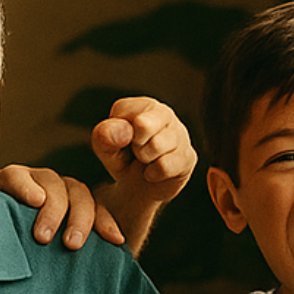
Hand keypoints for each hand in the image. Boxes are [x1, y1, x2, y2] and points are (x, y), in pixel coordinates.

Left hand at [0, 166, 123, 247]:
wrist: (23, 284)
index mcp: (8, 190)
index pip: (15, 176)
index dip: (24, 185)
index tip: (34, 201)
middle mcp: (38, 187)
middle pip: (51, 183)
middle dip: (52, 208)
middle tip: (43, 238)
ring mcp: (64, 198)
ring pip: (78, 193)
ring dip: (79, 217)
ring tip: (73, 245)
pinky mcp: (87, 214)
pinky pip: (101, 211)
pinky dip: (107, 224)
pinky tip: (115, 240)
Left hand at [91, 98, 196, 249]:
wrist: (137, 189)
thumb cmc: (123, 159)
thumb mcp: (105, 147)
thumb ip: (105, 135)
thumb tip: (122, 131)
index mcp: (142, 105)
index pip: (123, 110)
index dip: (115, 132)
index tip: (121, 139)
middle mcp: (164, 114)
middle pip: (144, 125)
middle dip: (132, 144)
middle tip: (134, 151)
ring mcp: (180, 134)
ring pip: (156, 145)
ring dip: (143, 159)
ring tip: (145, 161)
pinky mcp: (188, 156)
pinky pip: (165, 166)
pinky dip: (153, 174)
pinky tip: (154, 172)